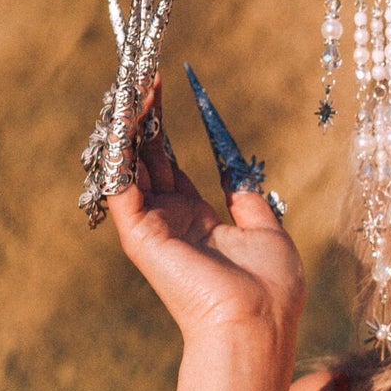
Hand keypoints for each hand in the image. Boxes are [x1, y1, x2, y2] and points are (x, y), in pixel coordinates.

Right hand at [106, 76, 305, 348]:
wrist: (256, 321)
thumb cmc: (270, 287)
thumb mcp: (268, 233)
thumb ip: (248, 203)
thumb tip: (240, 177)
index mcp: (197, 222)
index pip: (172, 163)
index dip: (165, 126)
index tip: (166, 86)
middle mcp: (168, 221)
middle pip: (147, 157)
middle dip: (143, 113)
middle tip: (141, 69)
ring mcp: (151, 227)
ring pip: (130, 164)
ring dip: (127, 122)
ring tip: (131, 78)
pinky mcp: (139, 234)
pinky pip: (121, 183)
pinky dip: (119, 148)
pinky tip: (122, 112)